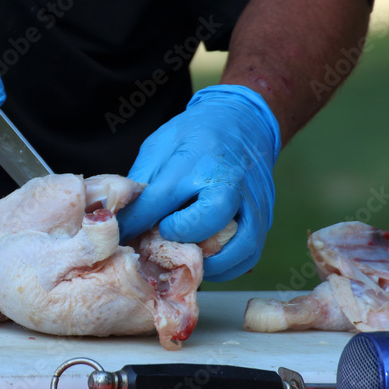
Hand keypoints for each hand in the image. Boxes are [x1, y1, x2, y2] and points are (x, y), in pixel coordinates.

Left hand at [116, 85, 280, 281]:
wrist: (244, 120)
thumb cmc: (196, 134)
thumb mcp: (160, 145)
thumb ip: (144, 182)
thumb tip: (124, 221)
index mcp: (197, 157)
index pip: (163, 197)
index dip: (137, 221)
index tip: (124, 233)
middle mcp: (230, 180)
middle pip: (212, 217)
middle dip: (182, 235)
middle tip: (164, 237)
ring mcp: (253, 201)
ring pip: (239, 245)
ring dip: (208, 261)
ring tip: (186, 257)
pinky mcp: (265, 217)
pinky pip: (250, 255)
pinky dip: (227, 267)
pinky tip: (206, 260)